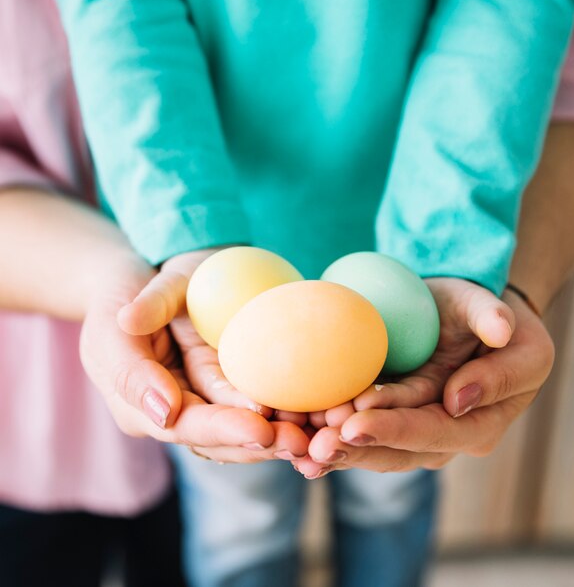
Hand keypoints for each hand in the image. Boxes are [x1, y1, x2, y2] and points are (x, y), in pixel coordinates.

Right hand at [82, 250, 309, 461]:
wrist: (140, 275)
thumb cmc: (121, 292)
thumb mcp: (114, 317)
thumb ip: (131, 364)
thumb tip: (163, 411)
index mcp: (139, 405)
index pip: (184, 425)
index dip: (223, 430)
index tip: (260, 429)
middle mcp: (174, 409)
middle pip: (219, 437)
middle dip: (259, 442)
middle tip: (300, 442)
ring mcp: (203, 394)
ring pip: (241, 424)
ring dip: (278, 432)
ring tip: (314, 434)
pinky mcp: (225, 378)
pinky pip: (254, 398)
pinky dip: (282, 408)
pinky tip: (313, 412)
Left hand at [295, 279, 553, 477]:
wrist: (465, 313)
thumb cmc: (488, 314)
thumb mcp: (503, 319)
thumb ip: (492, 339)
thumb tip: (463, 392)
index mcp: (483, 420)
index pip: (438, 430)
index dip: (398, 429)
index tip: (357, 421)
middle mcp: (448, 434)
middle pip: (401, 451)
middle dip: (357, 447)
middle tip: (317, 444)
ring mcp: (417, 427)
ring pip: (376, 448)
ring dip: (338, 449)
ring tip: (301, 445)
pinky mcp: (391, 416)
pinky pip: (362, 430)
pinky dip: (332, 436)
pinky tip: (299, 442)